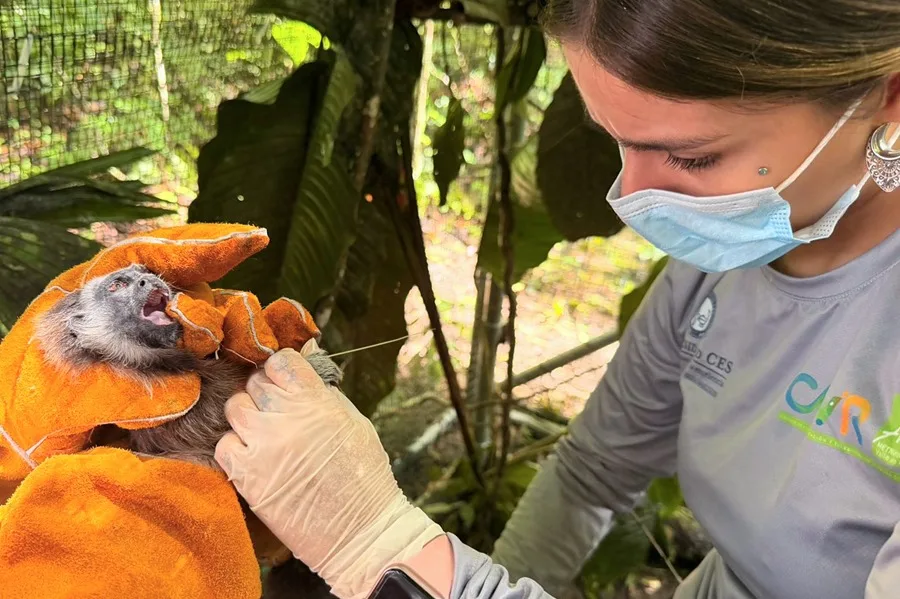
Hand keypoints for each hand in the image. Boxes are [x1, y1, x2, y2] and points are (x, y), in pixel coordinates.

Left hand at [215, 341, 444, 598]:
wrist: (360, 532)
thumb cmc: (364, 476)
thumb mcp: (354, 422)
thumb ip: (323, 393)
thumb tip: (302, 367)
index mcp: (317, 401)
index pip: (281, 360)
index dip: (282, 369)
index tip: (285, 381)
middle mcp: (286, 417)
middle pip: (256, 382)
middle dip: (266, 393)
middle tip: (279, 412)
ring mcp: (262, 445)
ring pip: (235, 407)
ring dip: (248, 416)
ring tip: (265, 434)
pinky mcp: (246, 475)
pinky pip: (224, 444)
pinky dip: (235, 448)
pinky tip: (254, 457)